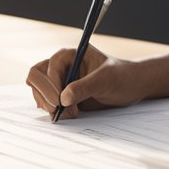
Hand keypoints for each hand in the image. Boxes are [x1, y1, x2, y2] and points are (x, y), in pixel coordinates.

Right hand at [25, 45, 144, 118]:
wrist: (132, 87)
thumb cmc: (122, 76)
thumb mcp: (106, 80)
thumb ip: (85, 87)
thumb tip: (64, 98)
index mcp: (71, 54)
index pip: (50, 67)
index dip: (51, 84)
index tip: (60, 102)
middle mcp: (63, 65)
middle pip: (37, 76)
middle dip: (44, 94)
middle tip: (57, 111)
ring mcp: (61, 79)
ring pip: (38, 89)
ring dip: (48, 104)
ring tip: (69, 114)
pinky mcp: (62, 93)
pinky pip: (46, 100)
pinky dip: (52, 109)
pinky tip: (67, 114)